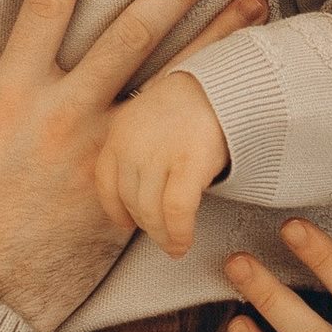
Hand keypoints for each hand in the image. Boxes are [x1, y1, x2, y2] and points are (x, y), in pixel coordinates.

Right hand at [0, 0, 268, 331]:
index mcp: (11, 95)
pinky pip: (180, 142)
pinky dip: (215, 114)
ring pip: (172, 81)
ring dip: (218, 38)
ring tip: (257, 3)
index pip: (45, 4)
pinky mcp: (131, 192)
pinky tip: (249, 92)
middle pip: (133, 32)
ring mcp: (104, 154)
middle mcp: (66, 115)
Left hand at [95, 71, 231, 260]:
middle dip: (146, 225)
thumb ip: (134, 149)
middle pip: (131, 201)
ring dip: (163, 237)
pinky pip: (177, 212)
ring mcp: (160, 153)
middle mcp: (133, 144)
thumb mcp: (147, 118)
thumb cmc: (190, 105)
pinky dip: (179, 233)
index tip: (127, 223)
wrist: (226, 85)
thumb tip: (132, 197)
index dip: (116, 210)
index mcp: (119, 132)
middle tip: (161, 235)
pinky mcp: (190, 163)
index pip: (105, 183)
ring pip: (151, 212)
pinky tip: (184, 242)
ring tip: (174, 245)